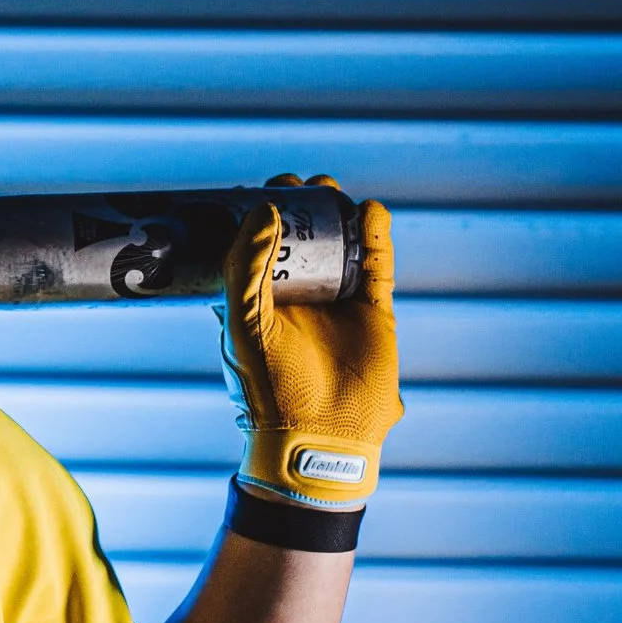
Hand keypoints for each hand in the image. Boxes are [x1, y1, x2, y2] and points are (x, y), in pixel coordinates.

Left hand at [216, 174, 399, 508]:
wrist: (318, 436)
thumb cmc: (269, 387)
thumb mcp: (245, 323)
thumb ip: (246, 269)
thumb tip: (263, 211)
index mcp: (256, 305)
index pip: (254, 251)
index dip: (255, 220)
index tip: (256, 191)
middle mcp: (295, 302)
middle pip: (299, 242)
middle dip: (298, 210)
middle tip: (296, 186)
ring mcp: (336, 306)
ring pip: (339, 248)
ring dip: (335, 216)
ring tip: (327, 190)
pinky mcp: (373, 315)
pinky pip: (376, 267)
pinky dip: (376, 237)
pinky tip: (371, 210)